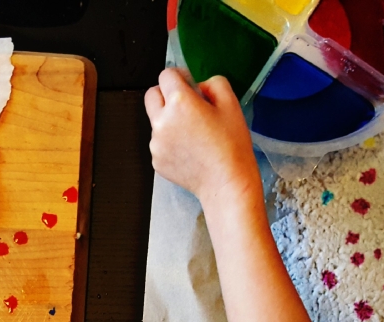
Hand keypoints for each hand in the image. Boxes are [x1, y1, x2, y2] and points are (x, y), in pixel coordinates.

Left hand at [145, 69, 262, 211]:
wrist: (226, 183)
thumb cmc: (232, 145)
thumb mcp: (231, 104)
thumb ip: (213, 83)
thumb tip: (198, 87)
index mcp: (179, 102)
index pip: (166, 75)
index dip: (179, 76)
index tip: (190, 84)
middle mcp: (161, 121)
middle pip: (152, 95)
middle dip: (166, 94)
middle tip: (185, 104)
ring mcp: (156, 143)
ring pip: (156, 121)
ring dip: (169, 121)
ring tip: (194, 135)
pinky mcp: (156, 160)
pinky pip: (159, 143)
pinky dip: (170, 142)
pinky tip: (191, 151)